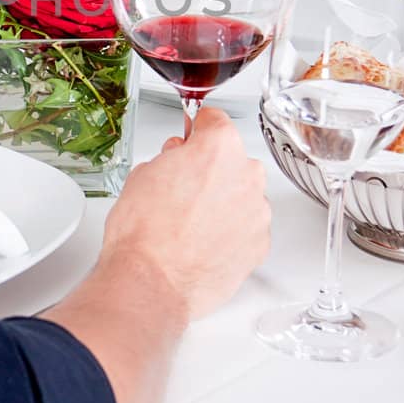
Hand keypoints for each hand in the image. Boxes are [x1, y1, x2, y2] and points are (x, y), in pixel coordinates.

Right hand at [100, 110, 269, 320]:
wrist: (151, 281)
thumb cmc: (143, 232)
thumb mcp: (143, 174)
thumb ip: (171, 157)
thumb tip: (177, 159)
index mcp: (219, 148)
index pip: (215, 121)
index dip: (196, 131)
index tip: (191, 139)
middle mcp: (246, 175)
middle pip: (232, 160)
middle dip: (211, 170)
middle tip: (181, 190)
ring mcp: (257, 211)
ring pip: (242, 195)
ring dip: (224, 202)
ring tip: (190, 223)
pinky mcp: (260, 244)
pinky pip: (248, 227)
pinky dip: (231, 232)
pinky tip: (203, 242)